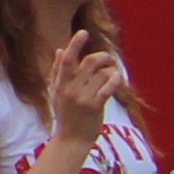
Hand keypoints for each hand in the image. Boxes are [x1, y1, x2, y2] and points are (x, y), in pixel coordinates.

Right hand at [47, 32, 119, 147]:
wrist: (71, 140)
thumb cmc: (65, 115)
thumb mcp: (56, 92)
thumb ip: (58, 71)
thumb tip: (60, 50)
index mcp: (59, 83)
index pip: (67, 60)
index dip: (75, 45)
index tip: (84, 32)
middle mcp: (70, 88)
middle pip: (88, 63)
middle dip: (101, 56)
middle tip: (108, 57)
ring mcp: (82, 98)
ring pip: (101, 74)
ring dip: (110, 69)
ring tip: (113, 71)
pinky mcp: (94, 107)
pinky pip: (107, 89)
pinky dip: (114, 80)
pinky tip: (117, 76)